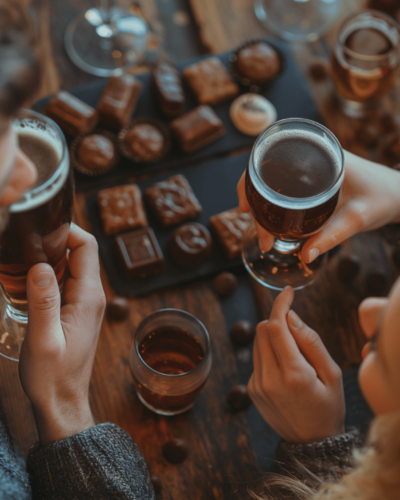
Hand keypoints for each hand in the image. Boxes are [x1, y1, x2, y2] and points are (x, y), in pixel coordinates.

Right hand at [19, 224, 105, 445]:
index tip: (38, 226)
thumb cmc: (53, 377)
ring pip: (71, 266)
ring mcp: (86, 304)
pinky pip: (65, 282)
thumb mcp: (43, 341)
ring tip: (21, 257)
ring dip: (49, 257)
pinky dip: (48, 274)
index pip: (86, 246)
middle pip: (79, 252)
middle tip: (23, 241)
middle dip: (53, 240)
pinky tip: (27, 280)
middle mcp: (92, 296)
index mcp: (89, 297)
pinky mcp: (77, 312)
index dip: (66, 229)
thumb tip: (39, 264)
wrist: (62, 403)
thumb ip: (43, 303)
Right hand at [237, 151, 399, 261]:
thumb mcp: (357, 219)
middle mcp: (311, 158)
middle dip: (256, 204)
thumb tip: (303, 256)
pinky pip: (286, 190)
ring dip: (265, 207)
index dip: (250, 183)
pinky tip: (272, 222)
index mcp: (318, 155)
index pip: (270, 161)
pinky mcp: (314, 180)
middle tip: (261, 236)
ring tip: (264, 235)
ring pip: (275, 184)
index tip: (244, 208)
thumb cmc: (384, 199)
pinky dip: (275, 205)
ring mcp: (311, 169)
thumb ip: (331, 237)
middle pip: (268, 175)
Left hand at [248, 287, 344, 442]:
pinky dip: (269, 352)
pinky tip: (285, 368)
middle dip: (277, 319)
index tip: (288, 292)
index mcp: (293, 374)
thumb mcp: (332, 374)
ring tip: (294, 354)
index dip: (280, 304)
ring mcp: (256, 385)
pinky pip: (257, 358)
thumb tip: (290, 316)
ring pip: (257, 341)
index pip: (275, 326)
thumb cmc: (328, 407)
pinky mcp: (251, 389)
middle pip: (262, 329)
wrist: (311, 443)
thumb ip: (310, 341)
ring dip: (272, 335)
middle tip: (296, 328)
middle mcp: (269, 378)